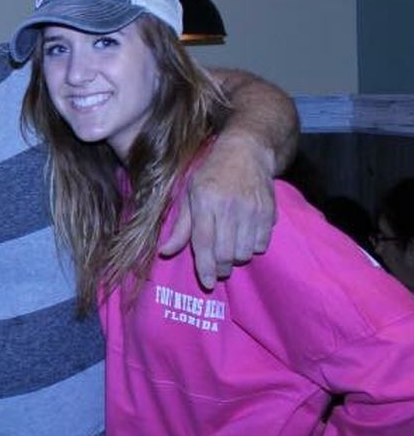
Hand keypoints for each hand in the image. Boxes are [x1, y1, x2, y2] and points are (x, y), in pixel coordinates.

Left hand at [159, 130, 276, 288]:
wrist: (246, 152)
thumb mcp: (189, 195)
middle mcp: (229, 207)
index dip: (205, 267)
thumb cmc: (211, 174)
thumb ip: (181, 227)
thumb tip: (165, 252)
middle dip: (221, 268)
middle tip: (218, 269)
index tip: (207, 283)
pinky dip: (253, 248)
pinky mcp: (269, 212)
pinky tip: (245, 238)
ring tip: (230, 249)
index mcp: (205, 201)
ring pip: (245, 252)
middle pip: (226, 253)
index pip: (204, 242)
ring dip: (236, 258)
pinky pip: (262, 244)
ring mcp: (252, 210)